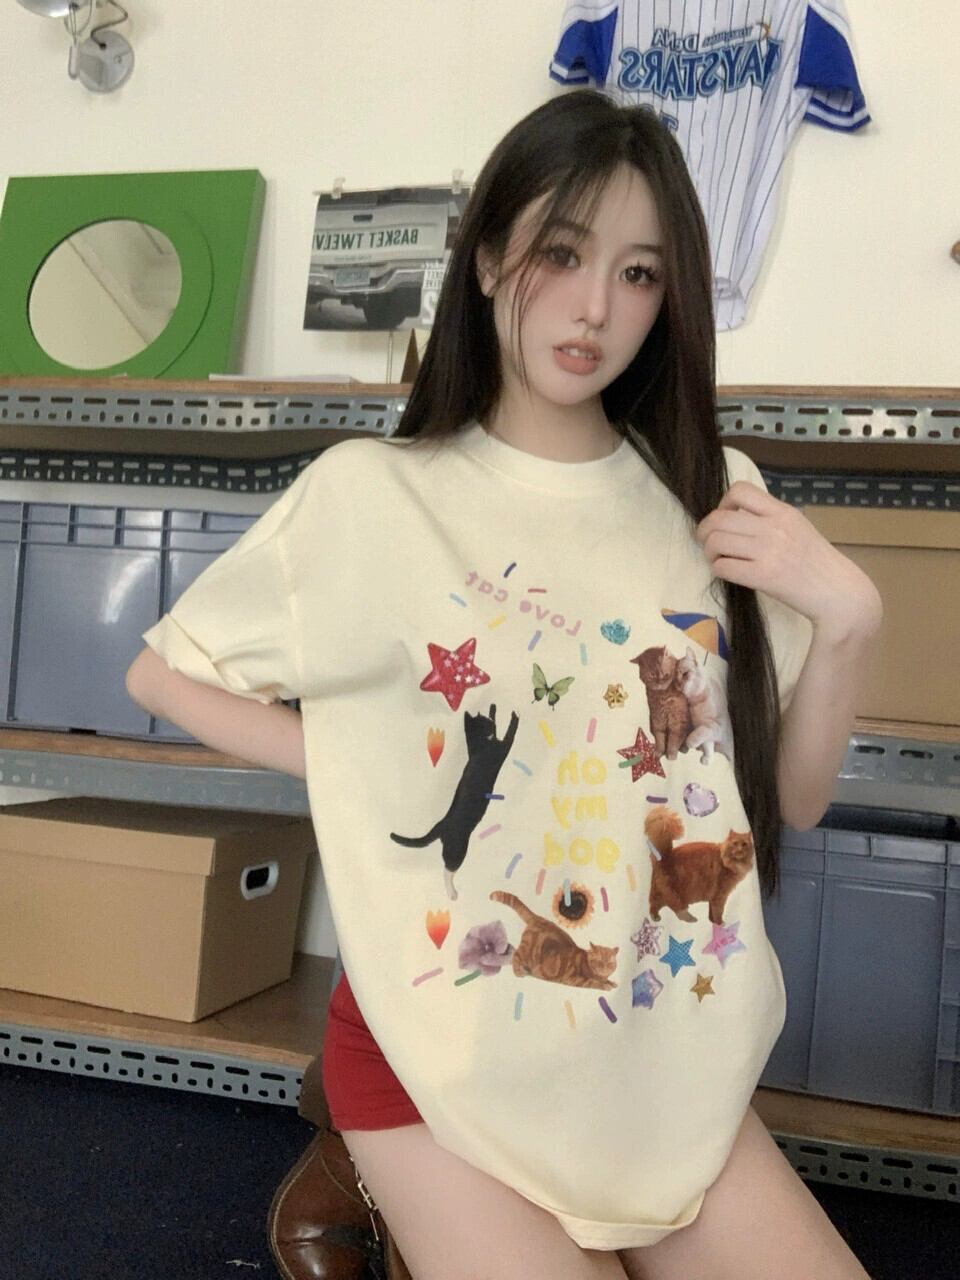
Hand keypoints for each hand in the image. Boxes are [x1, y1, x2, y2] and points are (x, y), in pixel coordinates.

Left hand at [695, 481, 882, 639]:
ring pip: (716, 541)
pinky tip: (727, 572)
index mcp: (783, 512)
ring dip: (710, 551)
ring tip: (718, 558)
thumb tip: (736, 516)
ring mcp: (768, 551)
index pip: (740, 490)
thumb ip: (771, 519)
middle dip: (705, 531)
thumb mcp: (798, 528)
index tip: (725, 519)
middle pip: (719, 518)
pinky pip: (723, 567)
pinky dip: (718, 569)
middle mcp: (774, 527)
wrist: (838, 592)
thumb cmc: (817, 563)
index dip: (723, 504)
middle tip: (709, 542)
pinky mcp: (763, 576)